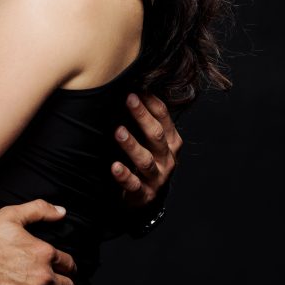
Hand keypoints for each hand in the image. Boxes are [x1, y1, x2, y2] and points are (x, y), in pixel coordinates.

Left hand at [111, 93, 181, 207]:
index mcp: (170, 141)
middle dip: (142, 116)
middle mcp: (167, 158)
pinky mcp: (144, 194)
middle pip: (156, 135)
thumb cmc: (146, 159)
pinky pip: (134, 185)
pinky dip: (124, 176)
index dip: (151, 102)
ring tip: (119, 131)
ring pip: (145, 160)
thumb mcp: (149, 140)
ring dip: (132, 145)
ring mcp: (157, 177)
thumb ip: (143, 120)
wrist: (146, 197)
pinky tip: (115, 167)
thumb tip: (128, 90)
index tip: (136, 87)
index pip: (163, 117)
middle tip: (128, 99)